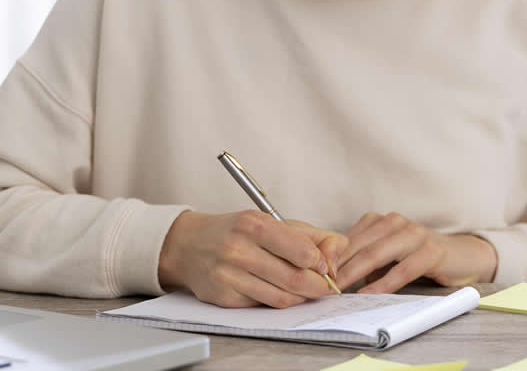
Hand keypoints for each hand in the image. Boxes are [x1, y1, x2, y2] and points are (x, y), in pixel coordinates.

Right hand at [158, 210, 346, 307]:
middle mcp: (239, 250)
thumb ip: (311, 236)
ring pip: (282, 299)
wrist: (190, 245)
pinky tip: (278, 291)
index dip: (321, 264)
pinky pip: (263, 306)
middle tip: (325, 286)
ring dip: (301, 298)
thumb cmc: (236, 231)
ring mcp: (229, 276)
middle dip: (318, 287)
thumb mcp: (272, 221)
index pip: (303, 252)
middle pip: (296, 280)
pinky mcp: (224, 298)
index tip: (324, 266)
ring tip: (304, 289)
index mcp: (254, 225)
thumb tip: (337, 257)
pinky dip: (278, 302)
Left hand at [334, 212, 497, 293]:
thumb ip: (364, 261)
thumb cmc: (418, 258)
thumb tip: (332, 277)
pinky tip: (369, 294)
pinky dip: (384, 283)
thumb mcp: (387, 256)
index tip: (313, 274)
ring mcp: (414, 234)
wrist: (461, 256)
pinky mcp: (431, 251)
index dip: (330, 257)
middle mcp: (395, 222)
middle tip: (320, 285)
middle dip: (337, 267)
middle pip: (359, 246)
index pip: (349, 238)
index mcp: (381, 221)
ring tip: (338, 290)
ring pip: (376, 254)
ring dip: (355, 274)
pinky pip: (402, 269)